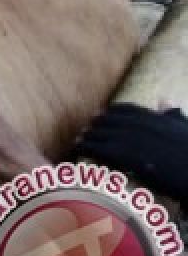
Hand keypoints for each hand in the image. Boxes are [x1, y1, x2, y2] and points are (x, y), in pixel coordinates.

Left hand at [71, 104, 187, 202]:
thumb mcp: (183, 127)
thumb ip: (171, 114)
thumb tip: (164, 99)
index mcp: (154, 118)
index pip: (125, 110)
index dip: (111, 113)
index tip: (101, 116)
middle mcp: (140, 125)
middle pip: (109, 121)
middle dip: (97, 125)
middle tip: (86, 129)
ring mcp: (132, 139)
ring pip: (102, 133)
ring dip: (88, 135)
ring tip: (78, 139)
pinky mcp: (126, 156)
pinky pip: (100, 148)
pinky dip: (87, 147)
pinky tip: (78, 148)